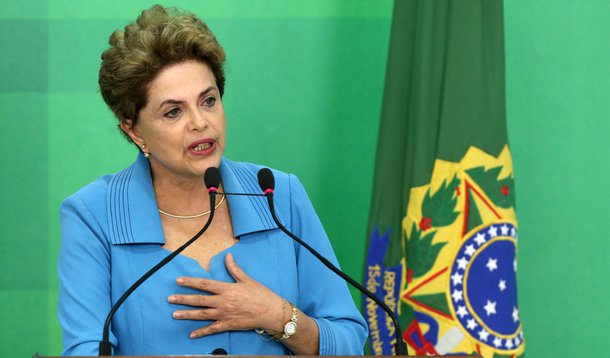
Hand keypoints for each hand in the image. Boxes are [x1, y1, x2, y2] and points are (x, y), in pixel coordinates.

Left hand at [168, 252, 284, 337]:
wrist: (270, 312)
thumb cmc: (260, 294)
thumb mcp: (247, 279)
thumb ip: (234, 269)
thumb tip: (228, 256)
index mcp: (226, 289)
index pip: (204, 284)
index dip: (190, 282)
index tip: (178, 281)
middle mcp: (222, 302)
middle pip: (199, 300)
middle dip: (183, 299)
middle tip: (170, 299)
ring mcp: (224, 315)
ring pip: (202, 315)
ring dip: (187, 314)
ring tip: (174, 314)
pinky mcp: (228, 325)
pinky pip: (212, 329)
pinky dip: (201, 332)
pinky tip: (192, 334)